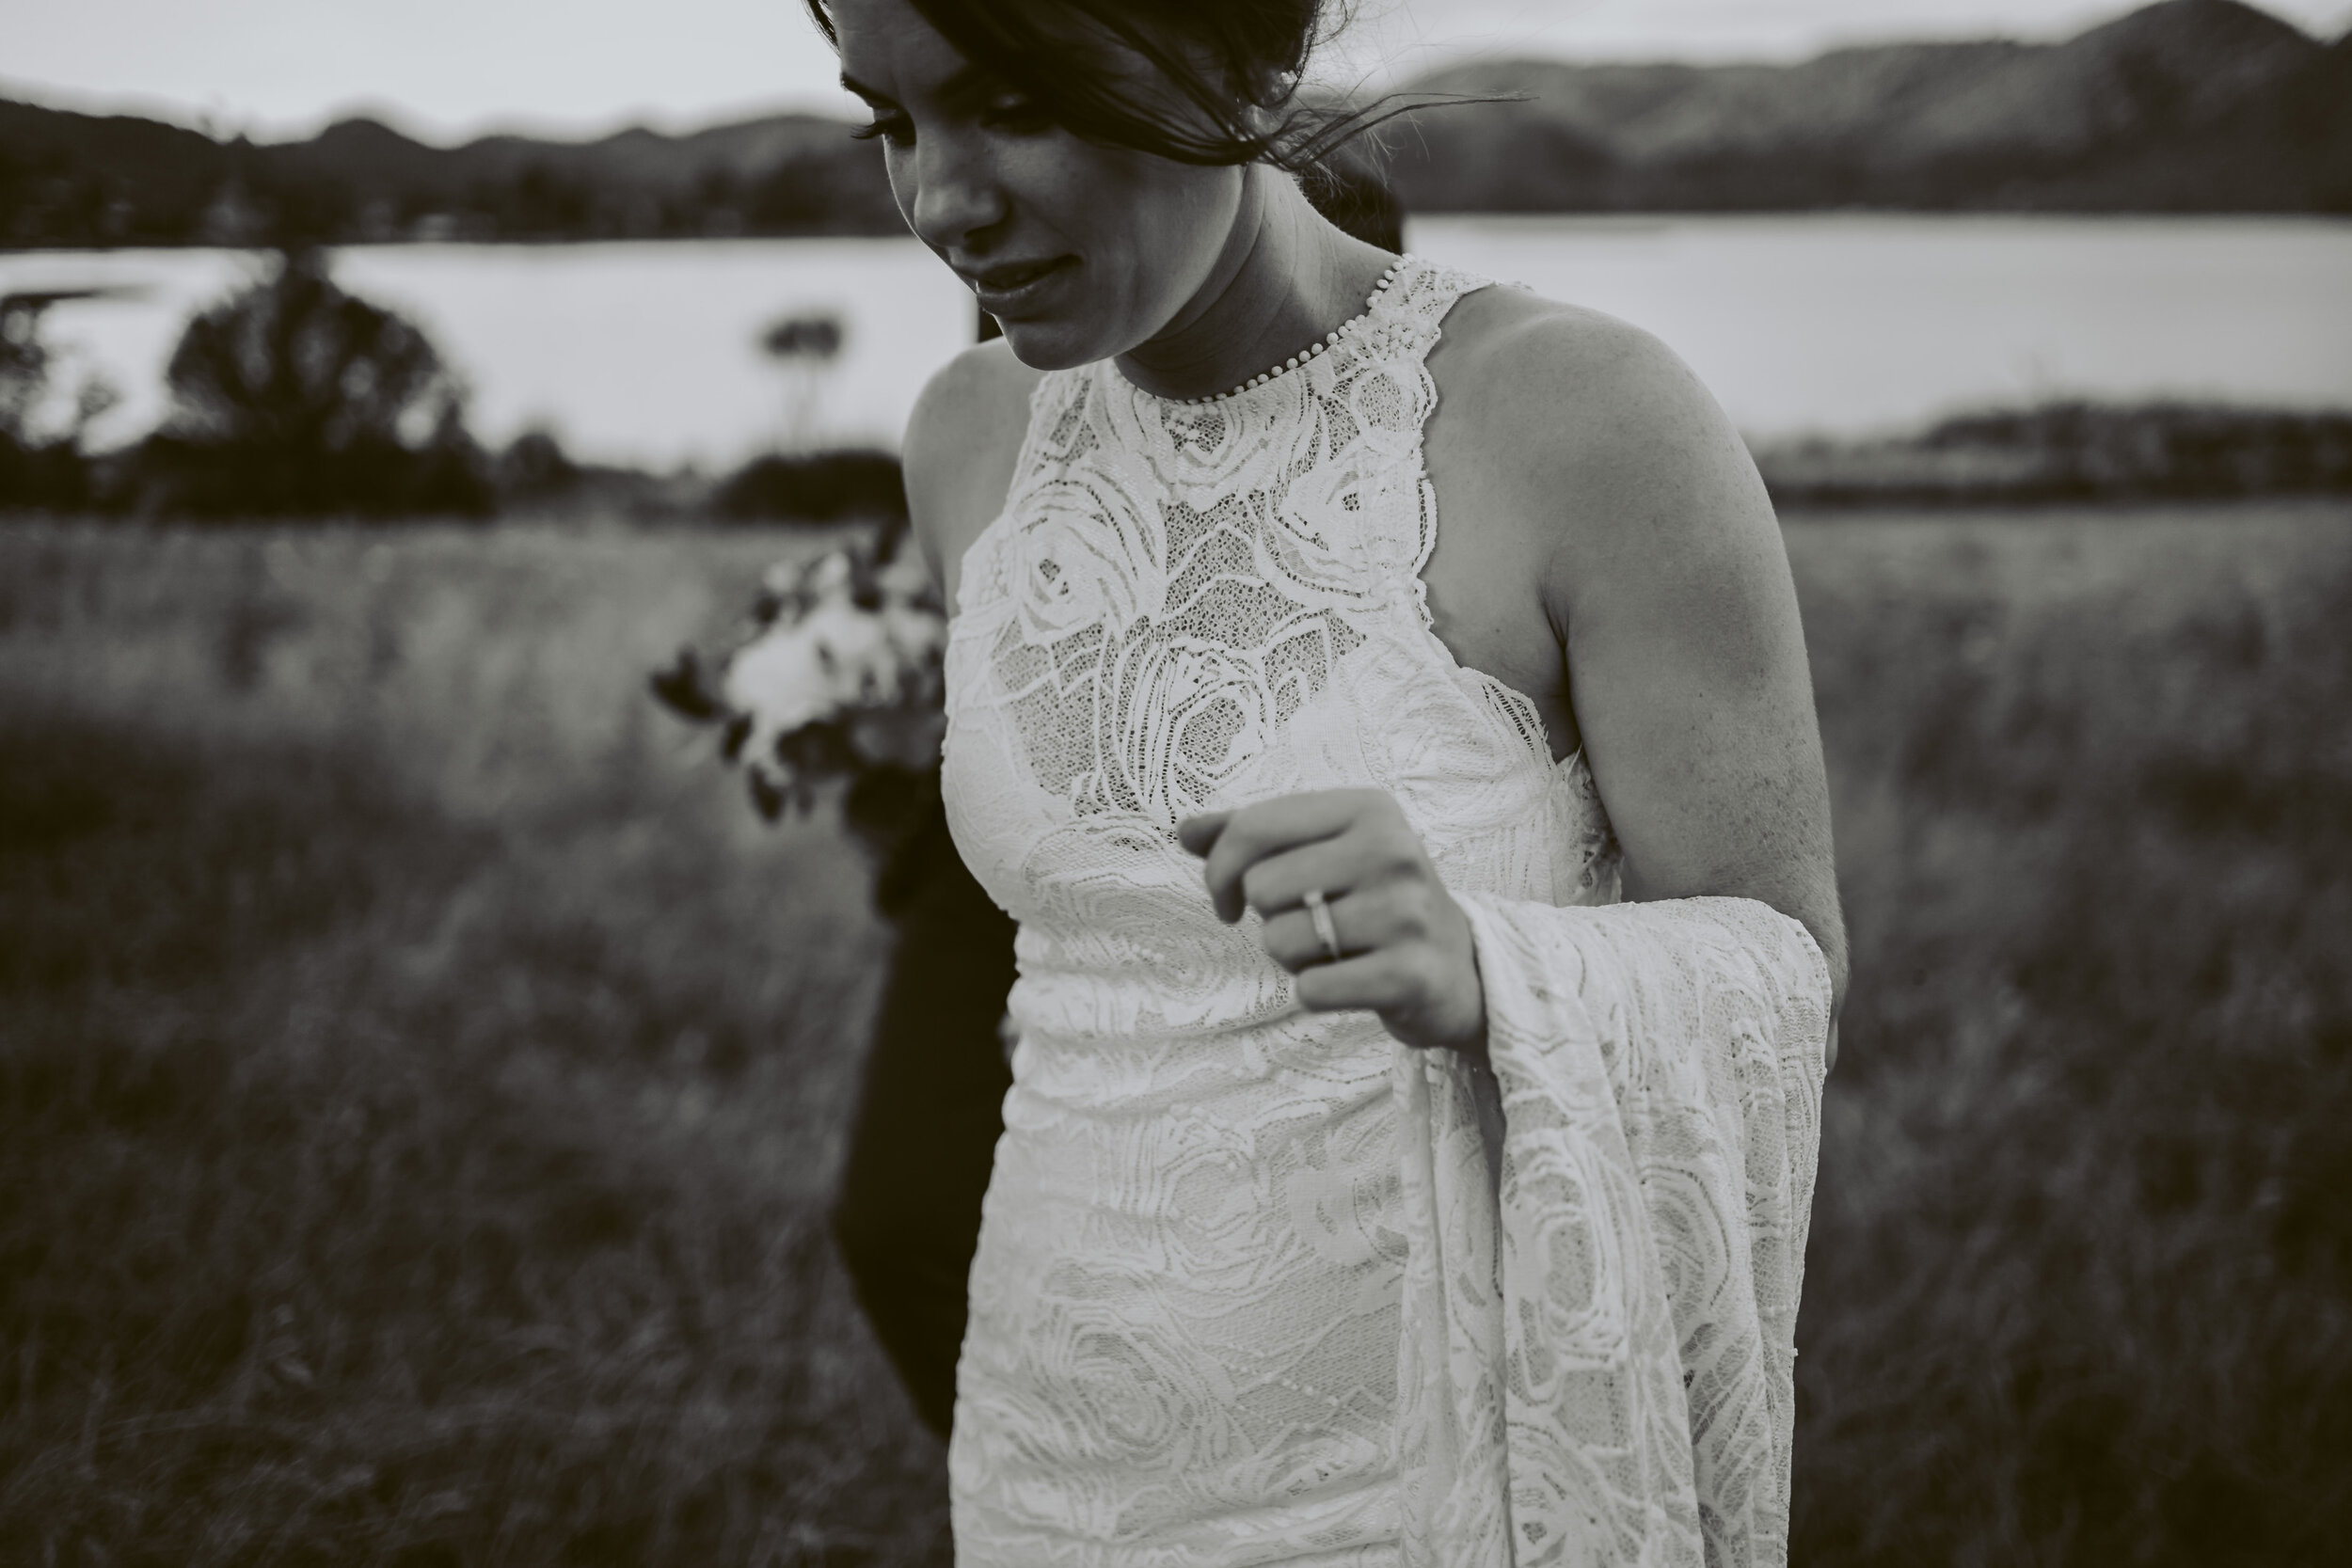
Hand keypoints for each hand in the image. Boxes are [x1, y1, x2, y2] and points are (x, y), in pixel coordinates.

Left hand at [1177, 789, 1487, 1063]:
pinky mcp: (1410, 974)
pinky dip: (1315, 993)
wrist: (1459, 966)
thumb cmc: (1373, 900)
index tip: (1227, 897)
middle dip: (1267, 918)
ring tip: (1335, 951)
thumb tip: (1184, 830)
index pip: (1255, 825)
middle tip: (1308, 924)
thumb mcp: (1323, 851)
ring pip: (1281, 941)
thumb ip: (1252, 836)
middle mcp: (1394, 850)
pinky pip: (1311, 990)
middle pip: (1262, 886)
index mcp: (1368, 809)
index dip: (1219, 869)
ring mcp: (1407, 913)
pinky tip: (1349, 981)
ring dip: (1293, 958)